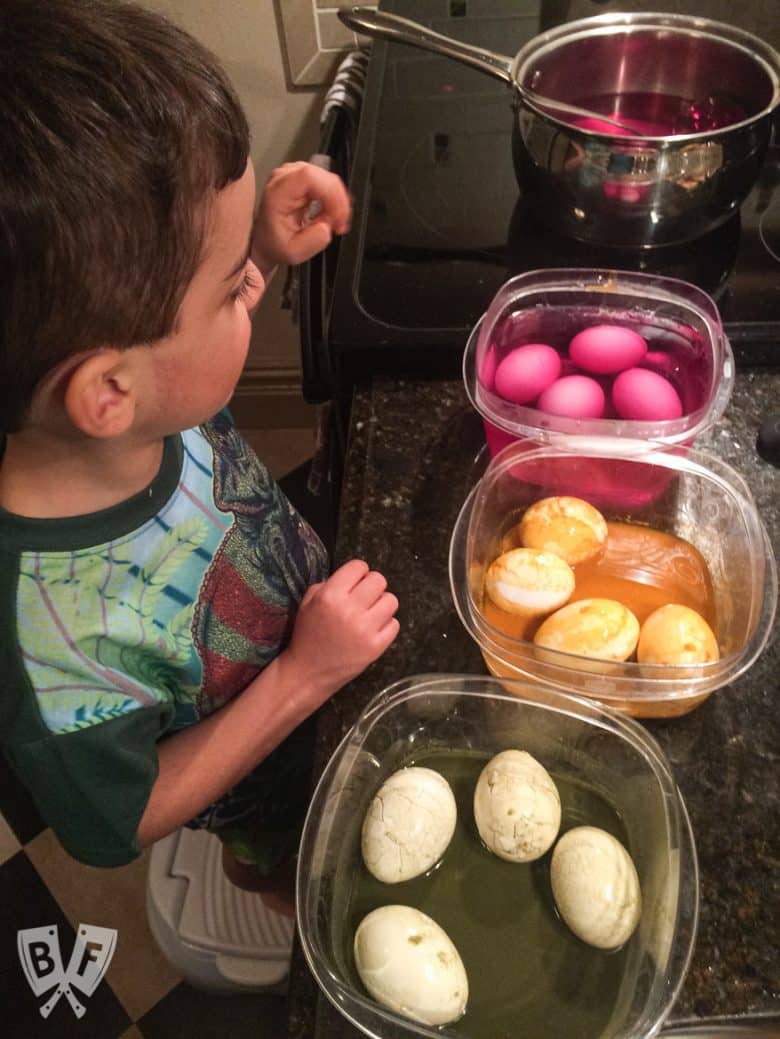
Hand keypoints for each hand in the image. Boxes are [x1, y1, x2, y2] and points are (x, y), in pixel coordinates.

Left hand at [251, 161, 351, 273]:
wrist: (267, 241)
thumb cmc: (275, 244)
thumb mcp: (293, 253)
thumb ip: (313, 241)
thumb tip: (327, 227)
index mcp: (278, 193)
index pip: (309, 177)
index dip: (330, 194)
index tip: (337, 216)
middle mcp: (284, 178)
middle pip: (323, 177)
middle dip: (338, 201)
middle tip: (339, 224)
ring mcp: (294, 175)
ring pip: (328, 179)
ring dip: (338, 202)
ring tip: (334, 222)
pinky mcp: (303, 179)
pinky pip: (327, 183)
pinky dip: (334, 200)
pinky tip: (331, 215)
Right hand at [283, 559, 398, 699]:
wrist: (308, 672)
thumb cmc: (307, 635)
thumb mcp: (308, 603)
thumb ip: (328, 584)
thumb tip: (353, 576)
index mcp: (330, 595)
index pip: (359, 566)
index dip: (357, 573)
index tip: (354, 582)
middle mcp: (350, 609)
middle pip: (379, 580)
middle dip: (371, 586)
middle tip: (363, 598)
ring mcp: (365, 629)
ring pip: (391, 600)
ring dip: (381, 604)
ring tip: (369, 614)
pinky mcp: (376, 646)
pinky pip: (394, 624)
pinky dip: (386, 625)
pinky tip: (373, 630)